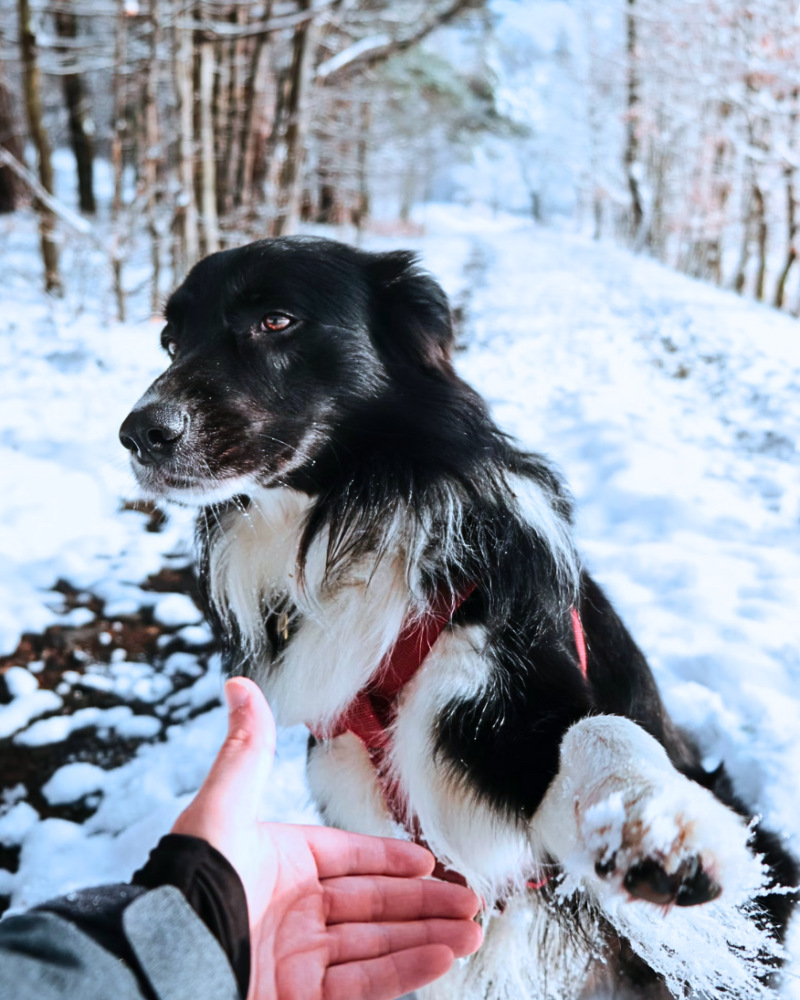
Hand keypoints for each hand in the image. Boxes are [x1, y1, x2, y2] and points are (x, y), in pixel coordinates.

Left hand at [172, 677, 481, 999]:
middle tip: (468, 898)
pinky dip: (407, 970)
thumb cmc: (190, 881)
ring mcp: (300, 957)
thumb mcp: (222, 808)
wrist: (166, 957)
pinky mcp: (302, 998)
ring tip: (470, 929)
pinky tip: (442, 958)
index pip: (350, 858)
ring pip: (379, 944)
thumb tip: (239, 684)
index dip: (389, 858)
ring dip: (427, 935)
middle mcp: (295, 910)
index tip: (426, 859)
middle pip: (374, 903)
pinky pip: (366, 983)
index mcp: (282, 863)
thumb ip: (246, 751)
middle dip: (424, 900)